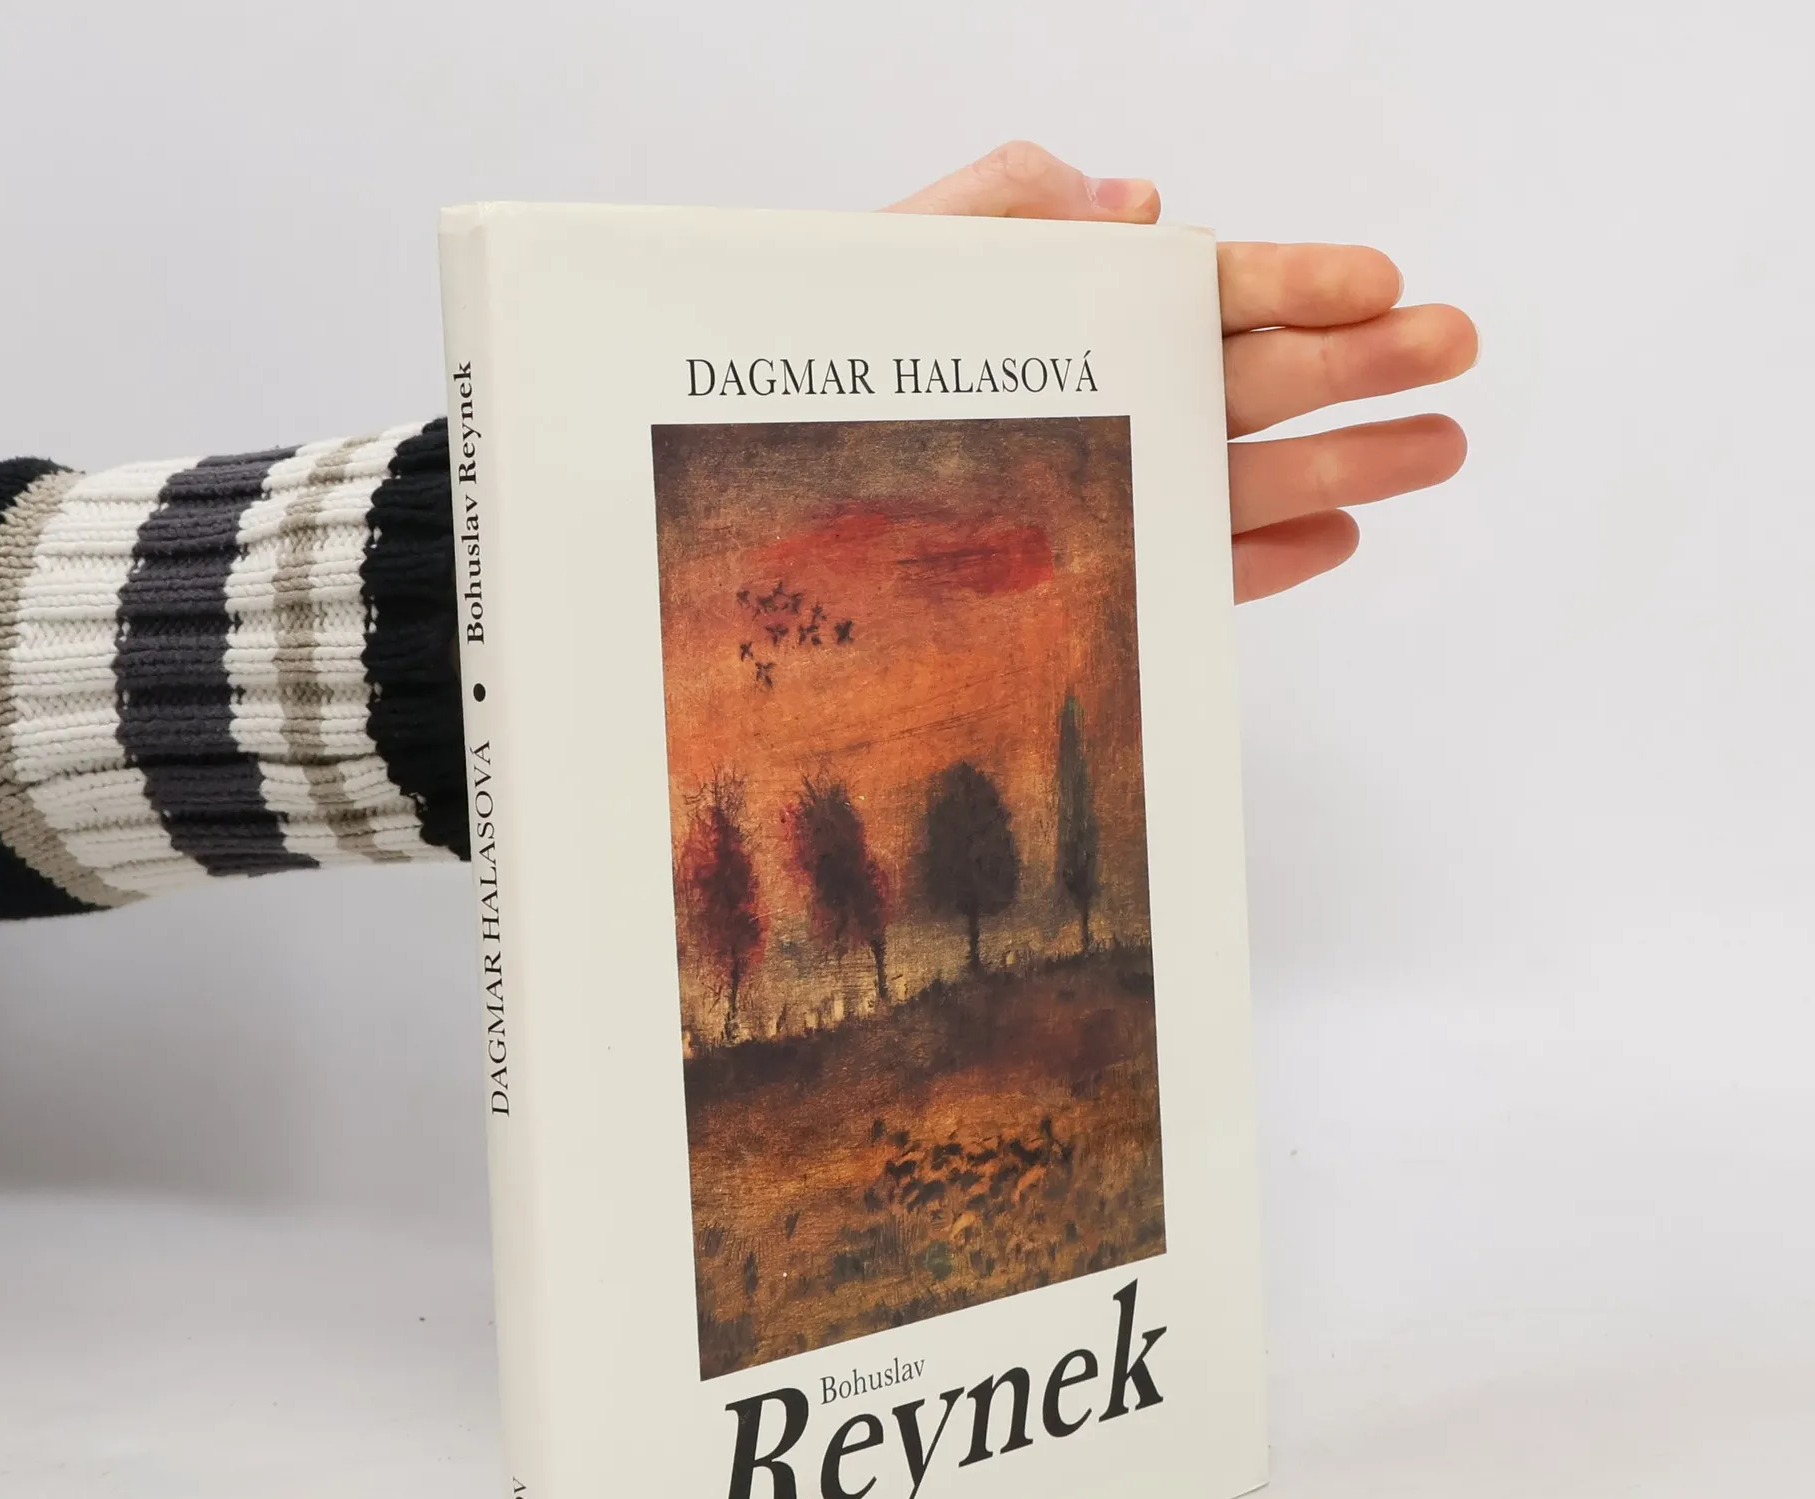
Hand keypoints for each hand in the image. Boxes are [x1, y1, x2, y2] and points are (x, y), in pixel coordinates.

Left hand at [888, 143, 1476, 602]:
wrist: (770, 455)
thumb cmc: (836, 353)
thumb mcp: (911, 253)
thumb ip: (1013, 202)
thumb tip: (1145, 205)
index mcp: (1090, 311)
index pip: (1212, 291)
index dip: (1299, 282)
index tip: (1378, 281)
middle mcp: (1119, 398)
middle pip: (1256, 378)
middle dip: (1359, 364)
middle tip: (1452, 349)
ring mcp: (1118, 487)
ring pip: (1245, 474)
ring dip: (1343, 462)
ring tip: (1437, 449)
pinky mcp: (1098, 573)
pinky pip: (1189, 565)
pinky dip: (1257, 557)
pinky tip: (1332, 539)